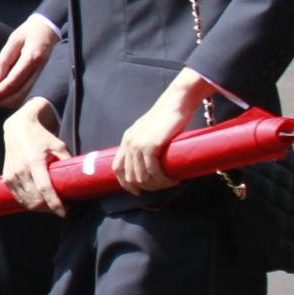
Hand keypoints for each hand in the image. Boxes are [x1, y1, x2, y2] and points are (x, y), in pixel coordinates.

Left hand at [0, 16, 57, 108]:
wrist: (49, 29)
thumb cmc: (29, 31)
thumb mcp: (13, 40)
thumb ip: (4, 60)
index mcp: (31, 58)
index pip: (13, 81)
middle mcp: (39, 70)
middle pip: (21, 93)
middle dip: (3, 100)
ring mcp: (43, 75)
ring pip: (26, 96)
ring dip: (10, 101)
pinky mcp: (42, 77)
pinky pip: (29, 92)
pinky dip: (17, 97)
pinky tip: (6, 95)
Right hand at [0, 100, 71, 216]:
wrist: (18, 128)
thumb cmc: (41, 136)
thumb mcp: (58, 145)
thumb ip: (67, 162)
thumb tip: (80, 178)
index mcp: (34, 161)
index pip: (44, 189)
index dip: (55, 203)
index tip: (64, 212)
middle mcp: (21, 170)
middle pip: (35, 200)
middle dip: (50, 209)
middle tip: (63, 208)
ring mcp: (11, 175)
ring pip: (27, 202)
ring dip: (40, 208)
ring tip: (52, 206)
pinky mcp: (6, 178)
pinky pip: (18, 198)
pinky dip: (29, 204)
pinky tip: (39, 203)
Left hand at [113, 70, 211, 194]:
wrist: (176, 102)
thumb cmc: (168, 117)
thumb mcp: (149, 131)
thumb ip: (145, 143)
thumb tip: (150, 163)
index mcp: (127, 140)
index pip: (117, 168)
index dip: (126, 183)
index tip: (138, 191)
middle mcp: (129, 143)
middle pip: (131, 176)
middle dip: (147, 186)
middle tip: (163, 185)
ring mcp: (139, 144)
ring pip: (143, 177)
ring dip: (157, 185)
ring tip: (170, 182)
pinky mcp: (151, 145)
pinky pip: (153, 171)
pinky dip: (163, 179)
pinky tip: (173, 179)